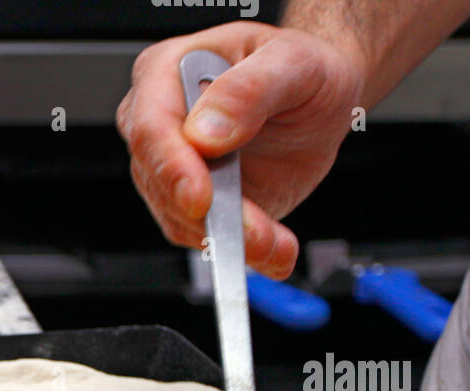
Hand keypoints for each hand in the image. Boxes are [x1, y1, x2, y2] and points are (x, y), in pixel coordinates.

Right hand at [118, 22, 364, 277]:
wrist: (319, 100)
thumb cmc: (299, 69)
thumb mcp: (291, 62)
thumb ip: (247, 90)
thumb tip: (204, 133)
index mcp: (164, 74)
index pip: (150, 127)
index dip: (172, 167)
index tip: (201, 198)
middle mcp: (159, 126)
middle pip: (160, 182)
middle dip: (207, 215)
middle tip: (253, 233)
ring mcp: (174, 170)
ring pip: (181, 219)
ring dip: (230, 239)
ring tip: (273, 243)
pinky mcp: (198, 206)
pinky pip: (207, 238)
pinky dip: (244, 249)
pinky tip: (274, 247)